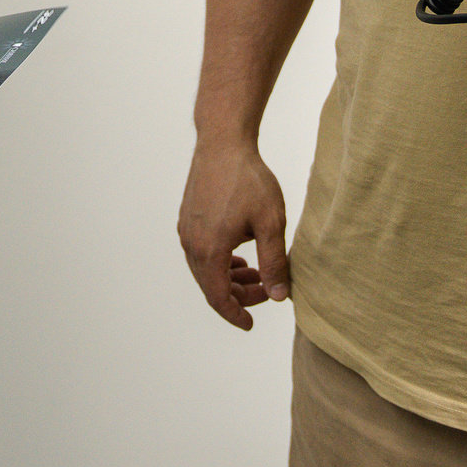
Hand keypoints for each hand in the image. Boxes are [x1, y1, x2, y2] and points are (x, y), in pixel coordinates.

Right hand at [178, 137, 290, 329]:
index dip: (235, 315)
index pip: (218, 298)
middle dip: (239, 295)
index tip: (250, 324)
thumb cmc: (248, 179)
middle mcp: (191, 244)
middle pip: (211, 286)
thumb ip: (274, 263)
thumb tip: (280, 296)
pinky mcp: (187, 219)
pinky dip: (219, 262)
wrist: (222, 142)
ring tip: (257, 273)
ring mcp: (186, 231)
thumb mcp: (270, 223)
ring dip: (229, 278)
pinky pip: (200, 253)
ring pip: (205, 269)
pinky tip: (239, 255)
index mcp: (209, 250)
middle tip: (268, 290)